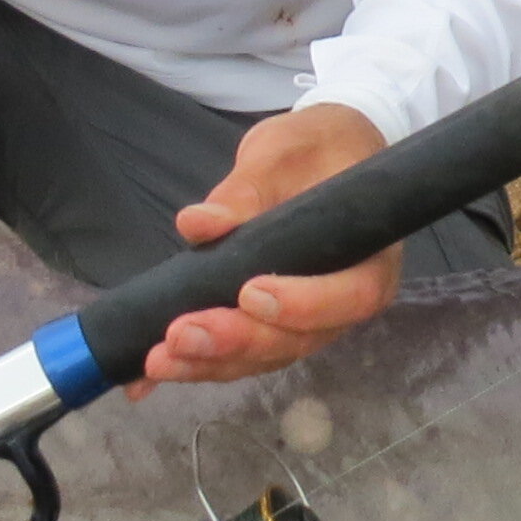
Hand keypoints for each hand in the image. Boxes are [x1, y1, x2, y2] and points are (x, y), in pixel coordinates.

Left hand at [154, 103, 396, 386]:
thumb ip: (247, 189)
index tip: (250, 293)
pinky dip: (198, 363)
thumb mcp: (283, 152)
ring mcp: (308, 321)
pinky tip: (151, 372)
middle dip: (237, 341)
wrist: (318, 155)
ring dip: (210, 362)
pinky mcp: (271, 326)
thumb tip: (198, 223)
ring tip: (158, 360)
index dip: (304, 305)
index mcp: (369, 256)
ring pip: (265, 355)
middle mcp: (344, 301)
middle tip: (181, 333)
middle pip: (298, 339)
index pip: (351, 296)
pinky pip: (241, 352)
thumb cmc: (314, 147)